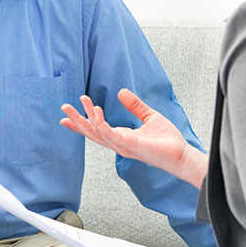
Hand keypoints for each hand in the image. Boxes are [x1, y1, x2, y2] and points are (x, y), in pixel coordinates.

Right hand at [61, 89, 206, 187]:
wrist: (181, 154)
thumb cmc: (168, 140)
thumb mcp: (149, 117)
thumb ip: (135, 105)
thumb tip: (121, 92)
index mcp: (120, 137)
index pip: (96, 130)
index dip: (80, 124)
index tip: (64, 118)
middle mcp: (118, 143)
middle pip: (91, 132)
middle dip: (77, 120)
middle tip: (64, 107)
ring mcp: (122, 145)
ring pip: (97, 132)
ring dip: (86, 118)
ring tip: (80, 101)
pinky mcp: (130, 145)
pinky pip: (111, 134)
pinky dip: (101, 123)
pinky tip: (96, 111)